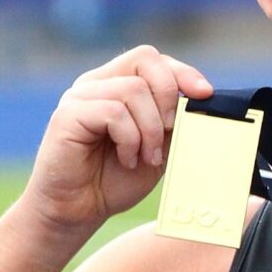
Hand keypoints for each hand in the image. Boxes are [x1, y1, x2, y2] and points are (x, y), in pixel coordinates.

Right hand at [24, 45, 213, 240]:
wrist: (78, 211)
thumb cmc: (114, 180)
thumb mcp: (157, 148)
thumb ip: (172, 123)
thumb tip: (201, 101)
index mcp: (115, 85)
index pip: (151, 59)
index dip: (182, 72)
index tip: (204, 95)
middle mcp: (96, 84)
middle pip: (144, 60)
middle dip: (168, 96)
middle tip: (170, 131)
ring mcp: (79, 97)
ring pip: (133, 90)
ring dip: (150, 129)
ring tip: (145, 157)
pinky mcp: (68, 115)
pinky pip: (114, 112)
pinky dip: (130, 139)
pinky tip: (127, 159)